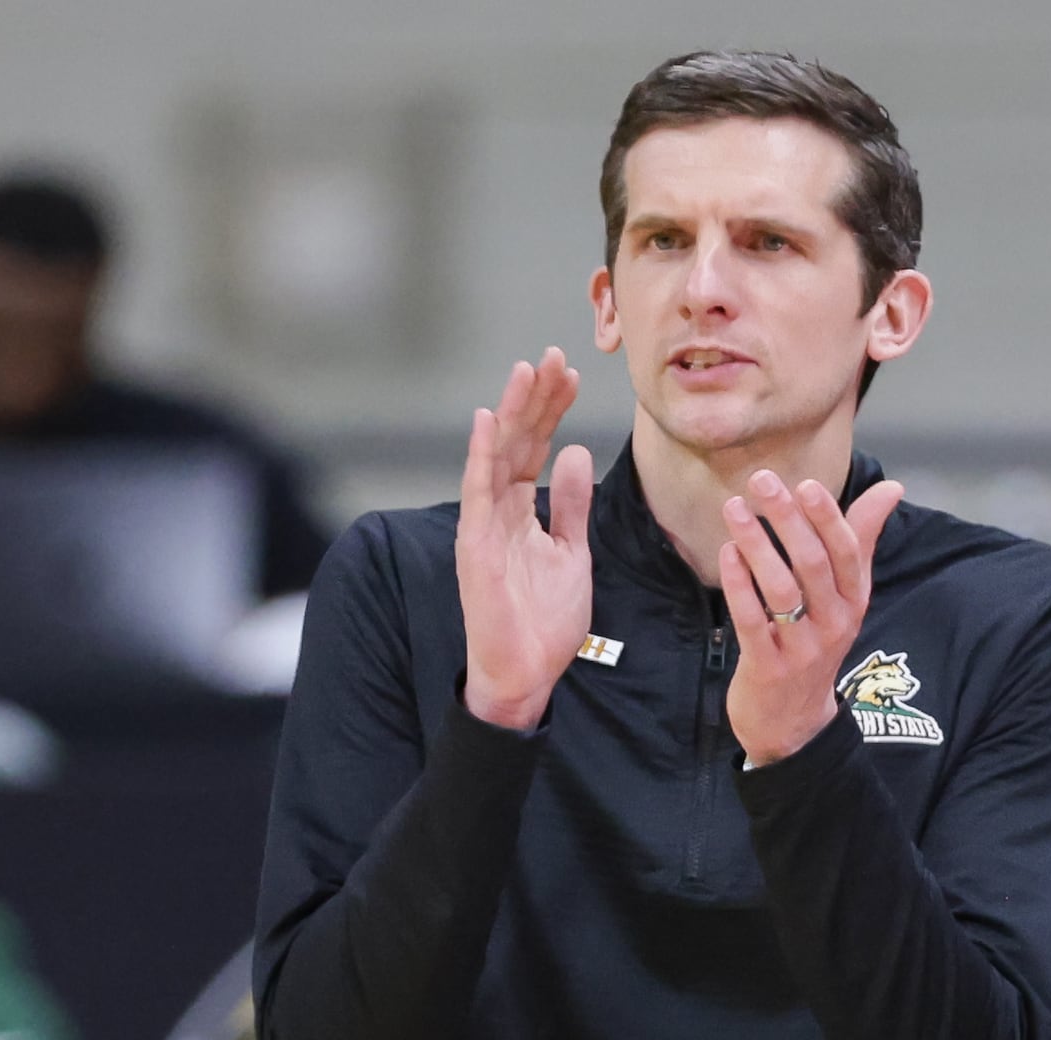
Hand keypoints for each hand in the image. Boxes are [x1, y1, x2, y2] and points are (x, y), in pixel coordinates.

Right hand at [456, 347, 593, 730]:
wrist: (528, 671)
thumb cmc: (544, 620)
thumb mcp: (571, 552)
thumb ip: (571, 506)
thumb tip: (576, 453)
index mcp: (520, 510)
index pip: (535, 447)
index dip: (551, 410)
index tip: (570, 374)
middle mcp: (498, 509)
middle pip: (516, 441)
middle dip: (535, 399)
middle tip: (554, 357)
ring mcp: (483, 524)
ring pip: (497, 456)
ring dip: (512, 412)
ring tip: (527, 371)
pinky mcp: (475, 545)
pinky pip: (478, 492)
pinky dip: (482, 455)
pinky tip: (490, 420)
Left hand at [718, 470, 904, 765]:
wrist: (794, 724)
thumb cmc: (816, 644)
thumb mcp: (846, 597)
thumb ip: (862, 539)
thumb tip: (892, 487)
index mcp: (853, 602)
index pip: (848, 553)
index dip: (828, 517)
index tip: (806, 483)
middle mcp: (833, 624)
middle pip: (813, 564)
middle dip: (787, 519)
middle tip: (761, 481)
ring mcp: (802, 648)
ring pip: (782, 589)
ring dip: (757, 545)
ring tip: (734, 509)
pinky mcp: (768, 667)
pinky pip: (753, 620)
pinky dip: (739, 584)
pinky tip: (727, 553)